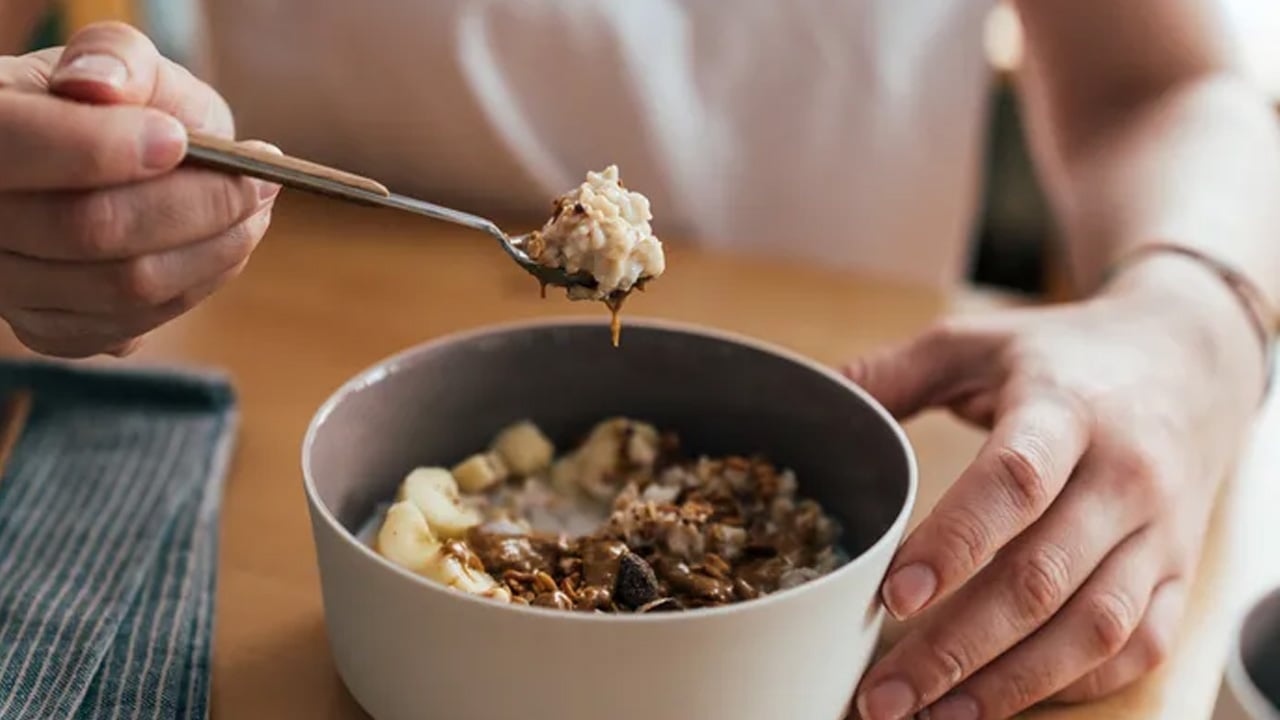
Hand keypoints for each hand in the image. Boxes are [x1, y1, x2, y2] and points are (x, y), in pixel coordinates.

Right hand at [0, 22, 278, 356]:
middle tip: (260, 180)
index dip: (102, 147)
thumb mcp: (121, 61)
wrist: (114, 162)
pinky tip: (221, 245)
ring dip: (213, 249)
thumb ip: (115, 59)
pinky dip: (197, 282)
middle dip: (196, 204)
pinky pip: (135, 321)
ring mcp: (9, 285)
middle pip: (89, 229)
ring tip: (255, 209)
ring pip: (124, 285)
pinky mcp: (52, 330)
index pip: (14, 146)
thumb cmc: (120, 104)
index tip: (179, 139)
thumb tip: (102, 88)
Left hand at [844, 256, 1265, 719]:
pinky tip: (1002, 700)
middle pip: (1042, 576)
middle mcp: (1122, 475)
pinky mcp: (1176, 571)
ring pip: (1093, 627)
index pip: (1014, 482)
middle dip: (957, 646)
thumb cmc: (1065, 358)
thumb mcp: (979, 341)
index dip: (954, 543)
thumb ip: (896, 372)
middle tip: (885, 693)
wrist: (1190, 363)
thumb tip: (820, 399)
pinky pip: (1135, 646)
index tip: (893, 596)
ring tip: (932, 716)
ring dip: (1009, 683)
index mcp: (1065, 409)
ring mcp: (1158, 531)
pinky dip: (1070, 684)